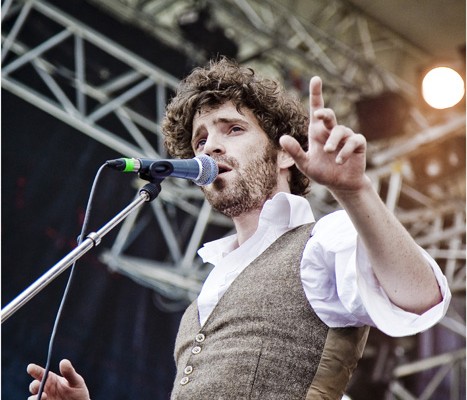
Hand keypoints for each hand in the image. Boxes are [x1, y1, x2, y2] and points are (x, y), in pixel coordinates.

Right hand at [27, 359, 89, 399]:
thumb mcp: (76, 381)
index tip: (30, 367)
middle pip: (34, 386)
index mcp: (51, 379)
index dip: (34, 369)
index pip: (40, 373)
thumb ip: (69, 372)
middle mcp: (45, 389)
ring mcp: (44, 399)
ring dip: (34, 398)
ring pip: (32, 398)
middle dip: (34, 385)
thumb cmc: (78, 392)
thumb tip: (63, 361)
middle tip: (38, 384)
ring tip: (44, 396)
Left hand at [280, 76, 367, 193]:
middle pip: (329, 115)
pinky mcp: (358, 144)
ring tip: (327, 152)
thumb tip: (282, 138)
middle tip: (318, 116)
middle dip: (324, 113)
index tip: (315, 79)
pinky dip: (345, 151)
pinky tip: (338, 161)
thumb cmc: (322, 172)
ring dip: (333, 141)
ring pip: (341, 130)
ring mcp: (346, 136)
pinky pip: (353, 141)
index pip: (316, 109)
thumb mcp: (305, 164)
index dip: (316, 94)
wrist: (340, 185)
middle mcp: (331, 131)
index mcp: (317, 132)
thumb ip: (295, 152)